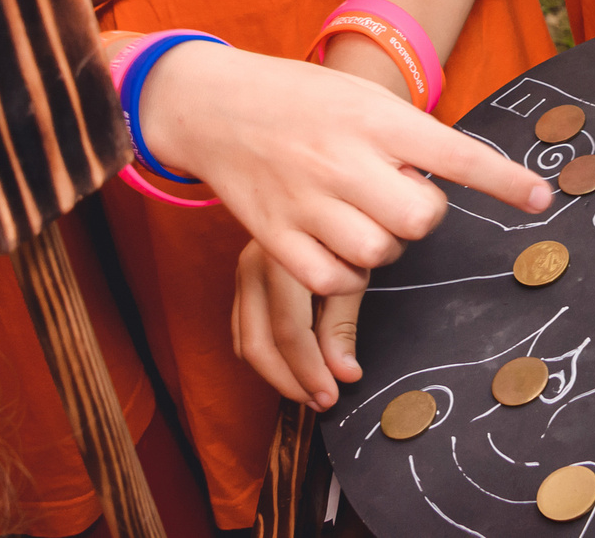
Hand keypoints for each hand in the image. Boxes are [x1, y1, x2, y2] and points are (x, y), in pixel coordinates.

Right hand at [137, 42, 552, 346]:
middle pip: (421, 219)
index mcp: (376, 118)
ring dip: (383, 245)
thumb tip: (468, 176)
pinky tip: (336, 245)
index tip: (540, 199)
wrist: (217, 105)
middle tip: (398, 198)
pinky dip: (344, 274)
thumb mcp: (363, 98)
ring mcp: (307, 199)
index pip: (455, 152)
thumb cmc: (307, 102)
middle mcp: (344, 157)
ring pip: (380, 254)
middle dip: (421, 217)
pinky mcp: (274, 236)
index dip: (503, 179)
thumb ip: (410, 136)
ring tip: (361, 216)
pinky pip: (332, 279)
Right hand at [233, 238, 369, 409]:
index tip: (332, 396)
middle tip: (320, 401)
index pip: (289, 332)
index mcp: (283, 260)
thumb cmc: (345, 230)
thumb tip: (344, 375)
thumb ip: (342, 326)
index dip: (309, 371)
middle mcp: (253, 267)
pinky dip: (264, 356)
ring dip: (275, 374)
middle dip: (289, 381)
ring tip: (308, 390)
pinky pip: (242, 331)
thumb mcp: (352, 270)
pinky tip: (290, 368)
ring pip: (245, 342)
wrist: (320, 193)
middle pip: (258, 344)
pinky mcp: (241, 282)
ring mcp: (242, 274)